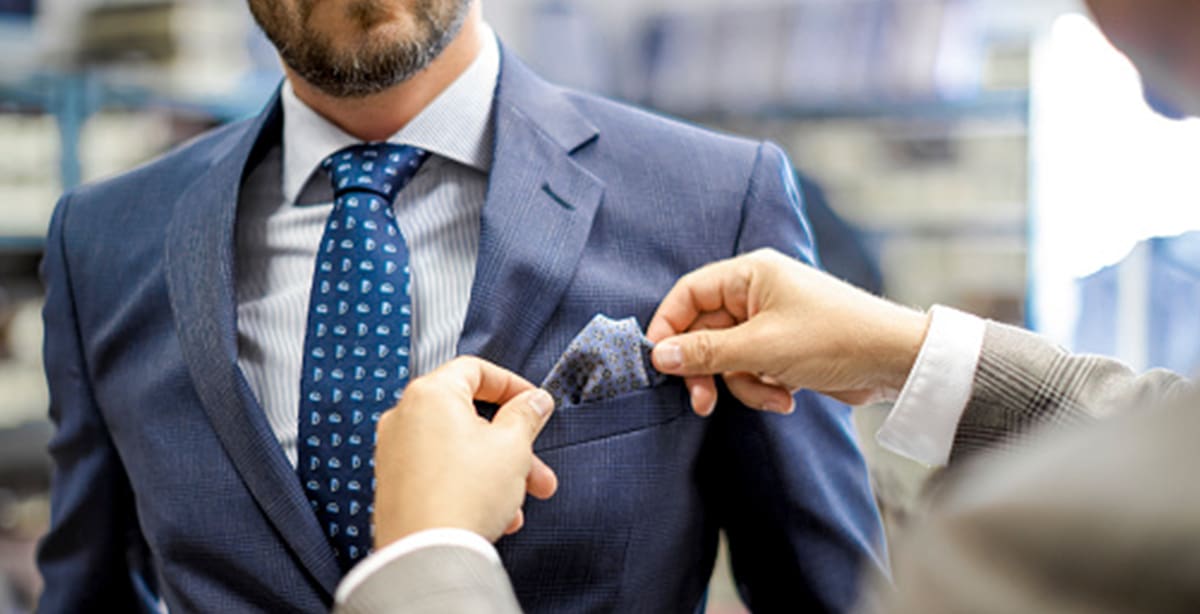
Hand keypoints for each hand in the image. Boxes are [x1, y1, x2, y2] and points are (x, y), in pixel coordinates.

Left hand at [373, 357, 557, 546]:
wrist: (426, 555)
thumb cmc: (464, 496)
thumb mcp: (512, 446)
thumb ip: (526, 415)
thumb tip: (534, 401)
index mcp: (430, 394)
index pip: (475, 370)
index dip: (513, 385)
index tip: (534, 404)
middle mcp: (404, 417)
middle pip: (470, 417)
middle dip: (513, 445)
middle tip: (537, 467)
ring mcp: (394, 453)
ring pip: (458, 449)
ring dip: (496, 470)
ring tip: (521, 500)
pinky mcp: (393, 486)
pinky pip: (440, 473)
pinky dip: (469, 484)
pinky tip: (496, 513)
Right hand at [646, 249, 930, 414]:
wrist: (894, 361)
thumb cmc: (834, 339)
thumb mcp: (762, 349)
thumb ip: (706, 352)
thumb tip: (658, 355)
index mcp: (749, 275)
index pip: (688, 295)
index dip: (668, 328)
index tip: (659, 363)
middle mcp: (756, 294)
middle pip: (704, 332)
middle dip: (706, 369)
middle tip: (702, 402)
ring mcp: (770, 322)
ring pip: (726, 358)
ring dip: (741, 384)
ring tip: (772, 396)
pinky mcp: (783, 349)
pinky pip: (751, 370)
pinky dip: (763, 388)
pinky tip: (788, 397)